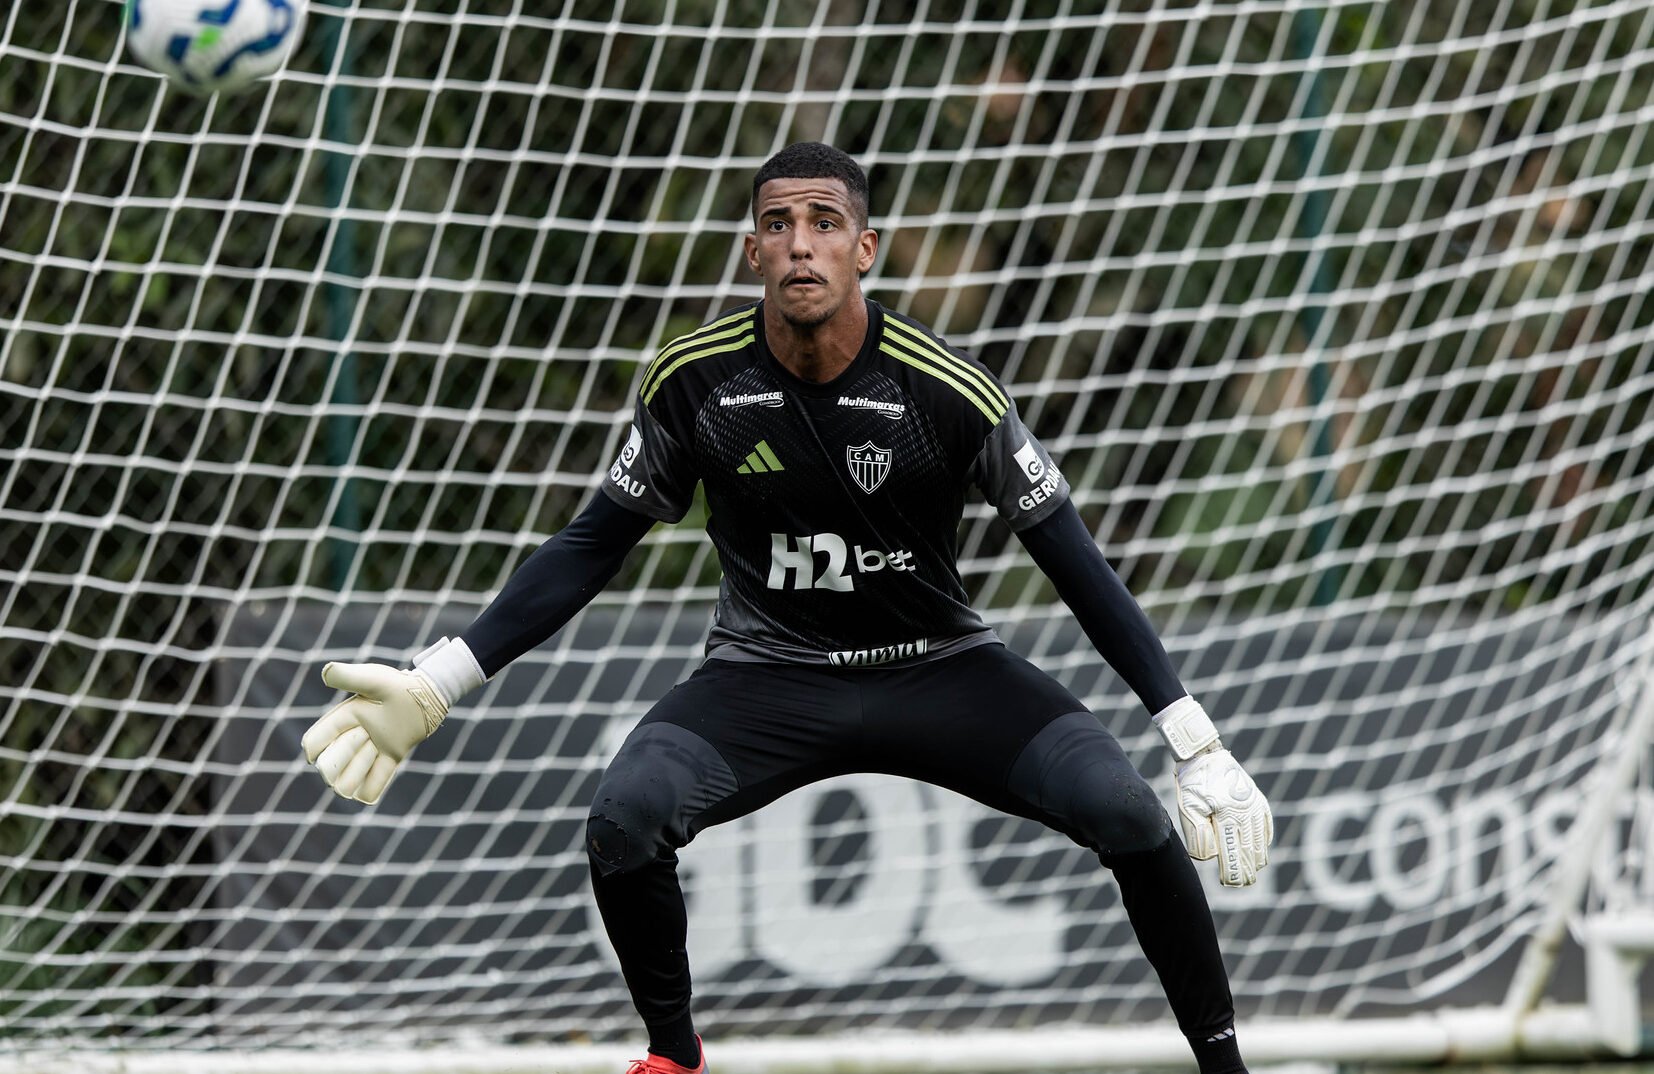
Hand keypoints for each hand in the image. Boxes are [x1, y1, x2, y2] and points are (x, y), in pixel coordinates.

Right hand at [301, 637, 483, 804]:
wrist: (427, 696)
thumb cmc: (398, 685)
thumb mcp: (374, 679)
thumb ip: (350, 677)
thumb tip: (325, 673)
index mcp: (344, 719)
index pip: (315, 742)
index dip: (317, 746)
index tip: (331, 738)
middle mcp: (352, 738)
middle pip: (331, 766)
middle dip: (345, 755)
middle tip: (366, 736)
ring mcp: (370, 752)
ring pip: (348, 781)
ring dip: (360, 770)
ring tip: (376, 749)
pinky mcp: (389, 760)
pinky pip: (372, 787)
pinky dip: (370, 790)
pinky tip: (373, 784)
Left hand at [1153, 695, 1272, 885]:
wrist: (1204, 754)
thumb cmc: (1192, 782)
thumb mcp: (1189, 808)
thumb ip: (1199, 835)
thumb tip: (1212, 857)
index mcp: (1228, 815)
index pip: (1234, 852)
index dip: (1232, 870)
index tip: (1228, 882)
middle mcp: (1247, 812)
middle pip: (1251, 850)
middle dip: (1246, 869)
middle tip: (1241, 883)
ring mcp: (1255, 806)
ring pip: (1261, 840)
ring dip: (1257, 857)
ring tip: (1251, 870)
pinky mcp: (1258, 800)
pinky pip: (1266, 825)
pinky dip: (1264, 840)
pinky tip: (1260, 849)